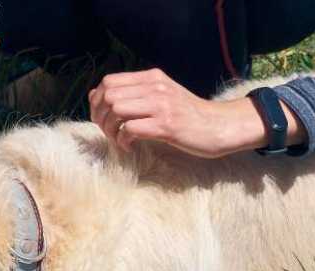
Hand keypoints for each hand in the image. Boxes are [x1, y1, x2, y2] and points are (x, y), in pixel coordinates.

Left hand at [89, 68, 270, 158]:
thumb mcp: (161, 95)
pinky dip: (123, 141)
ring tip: (118, 140)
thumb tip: (95, 94)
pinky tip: (129, 148)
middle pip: (109, 95)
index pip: (109, 81)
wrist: (219, 125)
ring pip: (117, 110)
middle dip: (100, 116)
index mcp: (152, 77)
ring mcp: (161, 105)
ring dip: (110, 129)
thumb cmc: (188, 115)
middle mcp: (155, 87)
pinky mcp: (166, 125)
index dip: (97, 100)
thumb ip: (134, 92)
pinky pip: (130, 129)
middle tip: (108, 132)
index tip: (101, 117)